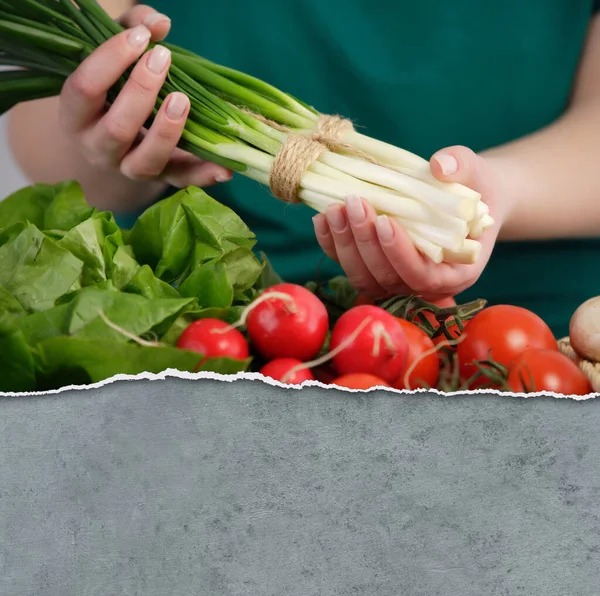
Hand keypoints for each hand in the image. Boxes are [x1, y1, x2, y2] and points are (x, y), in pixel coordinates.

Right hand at [58, 5, 231, 187]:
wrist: (114, 140)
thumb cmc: (113, 87)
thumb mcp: (114, 56)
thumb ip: (131, 29)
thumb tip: (160, 25)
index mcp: (76, 116)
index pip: (84, 90)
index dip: (109, 61)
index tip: (139, 39)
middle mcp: (98, 148)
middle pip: (117, 129)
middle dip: (141, 92)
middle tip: (163, 59)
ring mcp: (129, 169)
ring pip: (145, 162)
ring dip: (166, 132)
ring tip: (182, 99)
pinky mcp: (161, 179)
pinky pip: (181, 181)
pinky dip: (204, 176)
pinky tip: (225, 167)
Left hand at [313, 146, 505, 300]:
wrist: (468, 198)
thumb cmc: (477, 188)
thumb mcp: (478, 173)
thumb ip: (463, 168)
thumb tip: (440, 165)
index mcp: (455, 273)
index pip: (422, 276)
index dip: (399, 253)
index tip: (385, 220)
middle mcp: (424, 285)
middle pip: (387, 278)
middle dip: (365, 243)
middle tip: (354, 203)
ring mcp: (397, 279)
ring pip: (363, 278)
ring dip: (344, 245)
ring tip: (335, 208)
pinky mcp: (376, 268)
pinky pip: (350, 266)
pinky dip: (332, 245)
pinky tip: (322, 217)